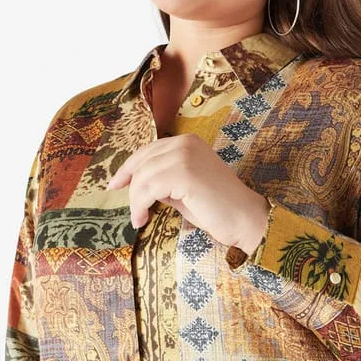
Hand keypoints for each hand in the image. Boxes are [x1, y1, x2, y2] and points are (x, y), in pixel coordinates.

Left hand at [106, 133, 270, 254]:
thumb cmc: (217, 208)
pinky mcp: (184, 174)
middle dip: (130, 188)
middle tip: (132, 211)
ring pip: (142, 177)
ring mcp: (185, 156)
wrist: (245, 218)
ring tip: (140, 219)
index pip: (147, 150)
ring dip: (135, 201)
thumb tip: (138, 184)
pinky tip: (143, 218)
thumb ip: (163, 180)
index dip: (128, 168)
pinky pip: (148, 189)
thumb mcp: (184, 188)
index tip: (115, 184)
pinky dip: (140, 205)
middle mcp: (185, 143)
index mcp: (188, 142)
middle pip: (141, 162)